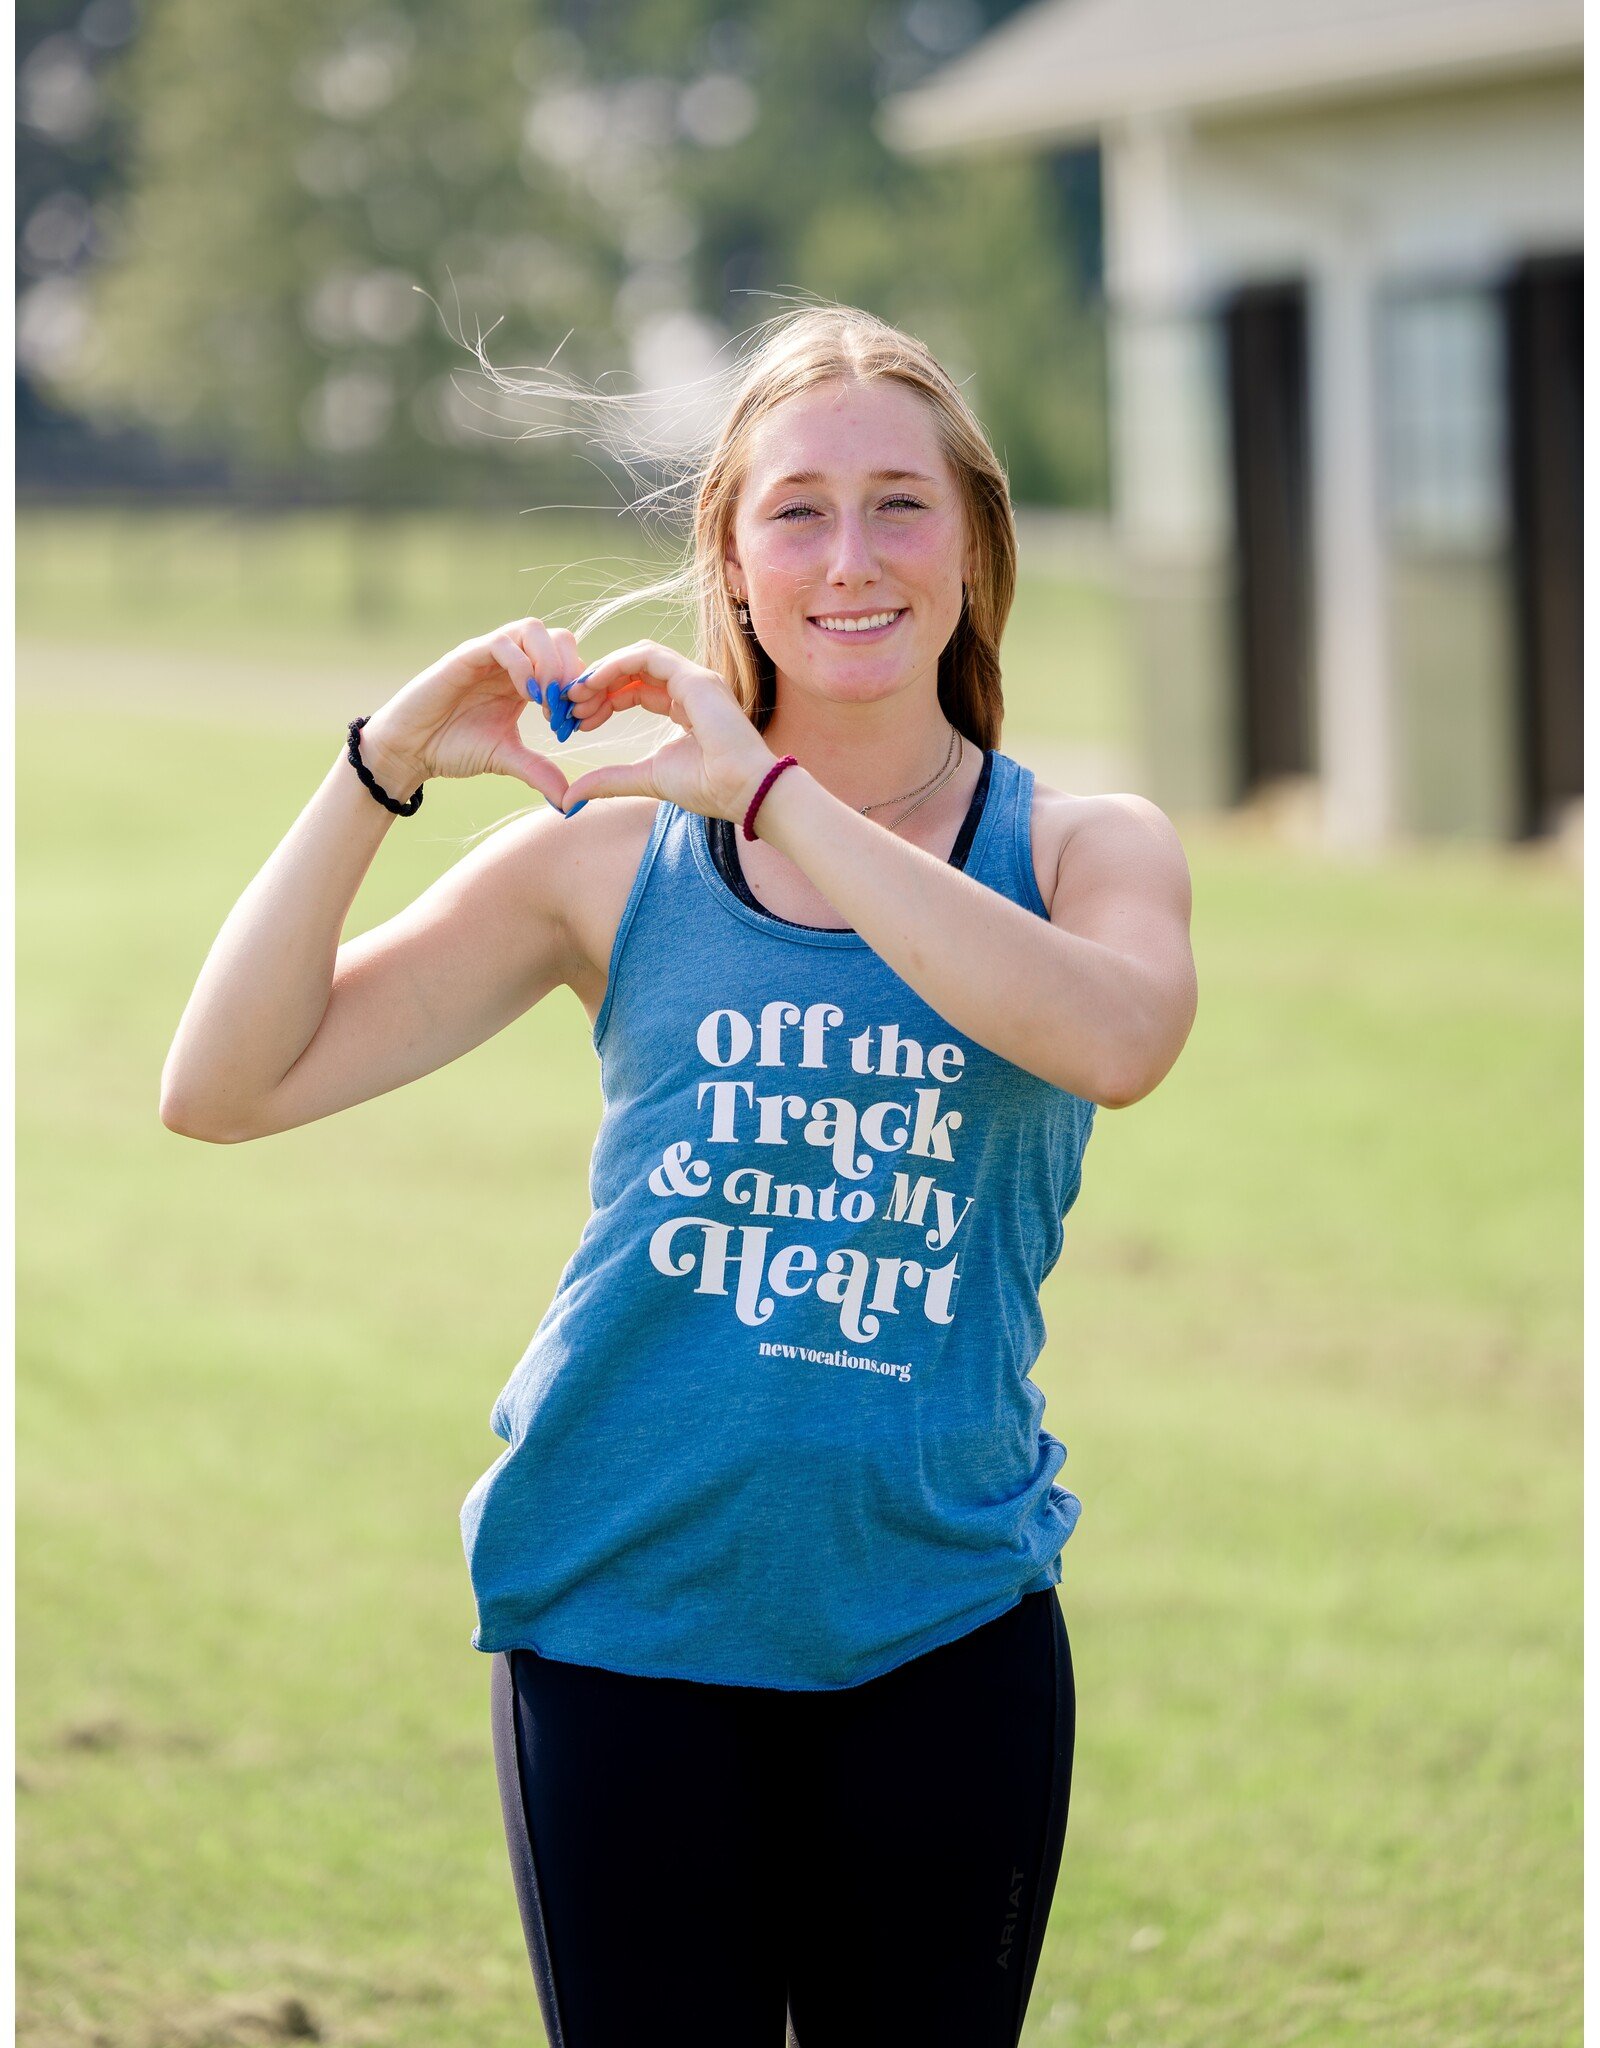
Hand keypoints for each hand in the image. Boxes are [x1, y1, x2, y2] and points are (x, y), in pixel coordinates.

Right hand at [358, 616, 584, 809]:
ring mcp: (487, 654)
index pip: (568, 660)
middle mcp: (510, 660)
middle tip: (567, 709)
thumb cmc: (453, 747)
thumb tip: (571, 802)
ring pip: (533, 630)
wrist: (409, 749)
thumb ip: (539, 772)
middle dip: (571, 670)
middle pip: (558, 637)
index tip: (578, 722)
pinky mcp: (465, 655)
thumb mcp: (506, 759)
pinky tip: (527, 697)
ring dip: (550, 664)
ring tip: (548, 703)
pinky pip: (502, 643)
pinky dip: (523, 666)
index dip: (581, 686)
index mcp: (524, 679)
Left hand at [552, 641, 776, 822]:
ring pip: (638, 657)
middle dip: (597, 685)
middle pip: (633, 671)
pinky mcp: (695, 678)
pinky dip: (617, 664)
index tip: (578, 719)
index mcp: (683, 708)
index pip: (635, 690)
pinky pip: (647, 657)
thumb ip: (609, 781)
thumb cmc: (708, 787)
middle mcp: (690, 688)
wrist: (743, 792)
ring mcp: (695, 679)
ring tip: (578, 694)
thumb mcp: (644, 779)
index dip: (603, 699)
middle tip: (570, 705)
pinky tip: (594, 683)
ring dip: (603, 672)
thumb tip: (569, 799)